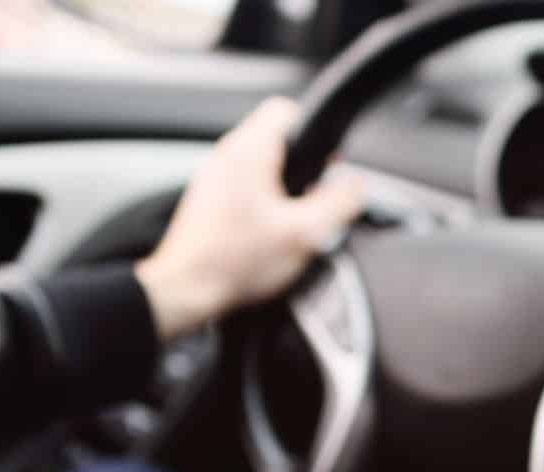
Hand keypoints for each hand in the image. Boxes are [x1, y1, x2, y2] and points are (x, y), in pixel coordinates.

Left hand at [134, 96, 363, 339]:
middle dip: (301, 169)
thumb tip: (357, 186)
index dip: (316, 135)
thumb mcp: (304, 234)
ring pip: (260, 164)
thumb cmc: (234, 263)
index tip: (326, 166)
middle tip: (311, 202)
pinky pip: (244, 186)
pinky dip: (262, 203)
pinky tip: (267, 233)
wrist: (186, 290)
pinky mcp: (208, 199)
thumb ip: (338, 204)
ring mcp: (213, 176)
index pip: (287, 110)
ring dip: (282, 188)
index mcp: (249, 152)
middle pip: (276, 139)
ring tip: (290, 221)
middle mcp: (226, 156)